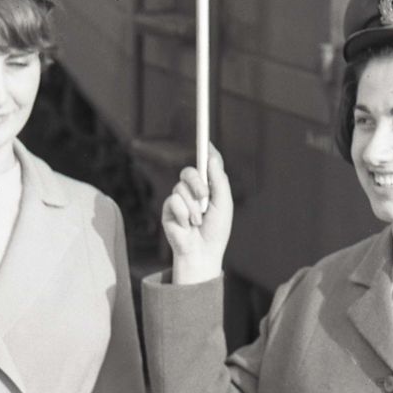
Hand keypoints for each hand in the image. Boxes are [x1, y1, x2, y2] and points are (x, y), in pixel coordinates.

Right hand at [162, 146, 230, 282]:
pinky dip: (183, 214)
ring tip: (198, 221)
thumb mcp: (223, 203)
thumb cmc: (216, 230)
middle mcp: (193, 190)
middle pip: (189, 171)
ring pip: (181, 187)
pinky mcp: (169, 209)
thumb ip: (219, 180)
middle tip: (204, 196)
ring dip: (193, 207)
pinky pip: (173, 201)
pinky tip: (186, 225)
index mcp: (209, 186)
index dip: (206, 151)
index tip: (207, 139)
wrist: (202, 252)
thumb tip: (212, 157)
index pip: (206, 165)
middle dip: (197, 182)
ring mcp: (180, 199)